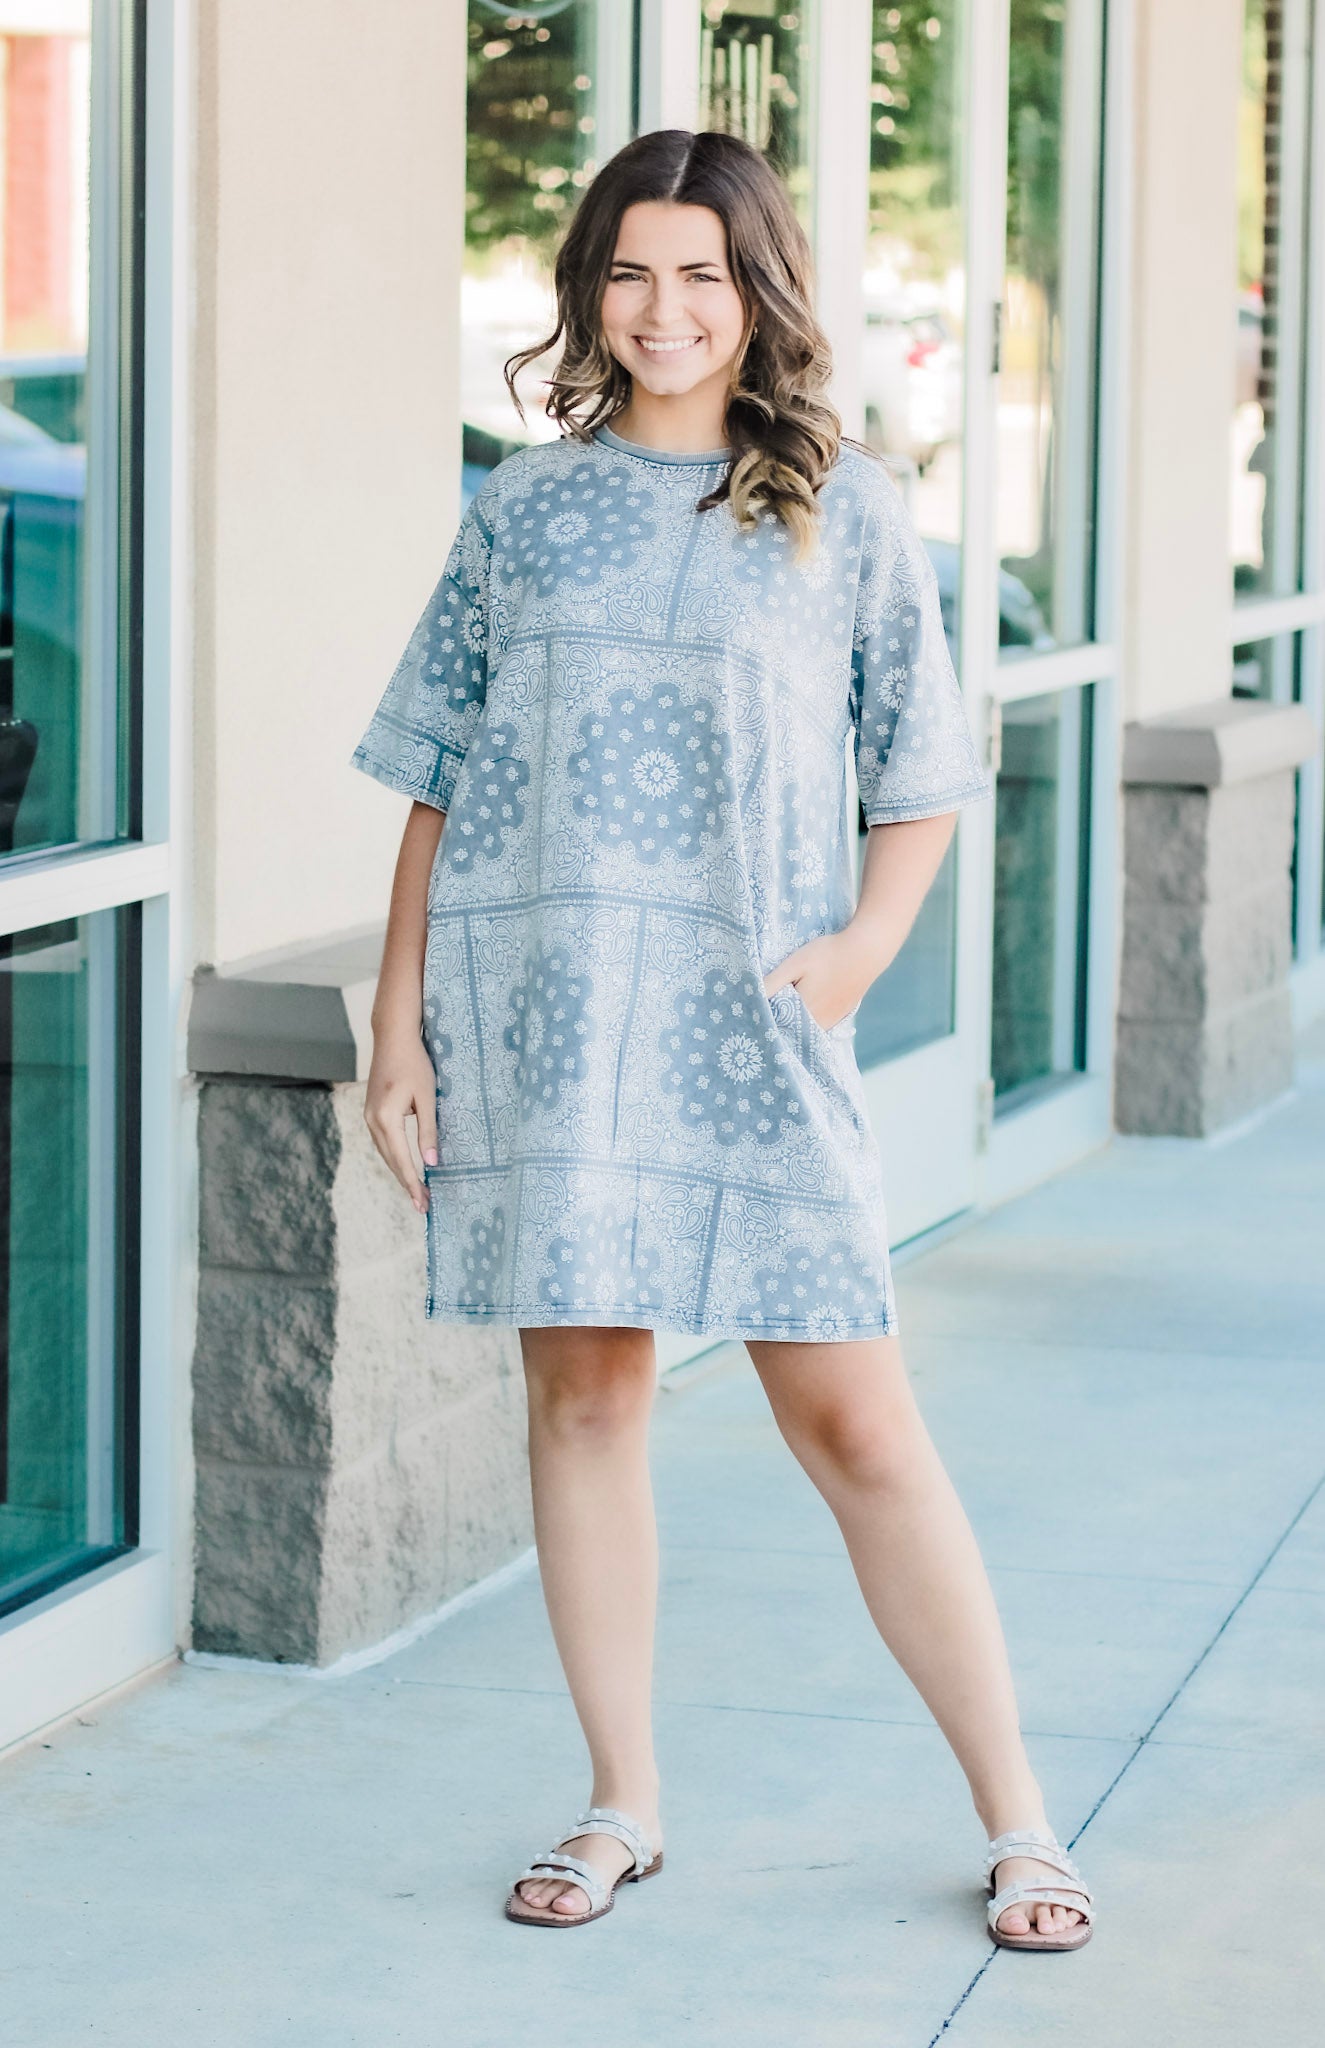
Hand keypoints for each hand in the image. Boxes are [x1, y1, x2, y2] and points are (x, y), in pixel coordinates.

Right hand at [364, 1028, 438, 1214]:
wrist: (392, 1038)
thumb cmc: (414, 1063)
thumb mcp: (427, 1097)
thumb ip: (428, 1130)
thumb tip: (431, 1163)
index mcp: (386, 1118)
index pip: (402, 1159)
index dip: (413, 1183)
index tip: (423, 1203)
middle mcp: (372, 1120)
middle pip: (390, 1161)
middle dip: (407, 1183)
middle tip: (422, 1205)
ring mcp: (369, 1116)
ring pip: (385, 1153)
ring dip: (400, 1172)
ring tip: (416, 1191)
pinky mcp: (371, 1112)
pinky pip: (383, 1142)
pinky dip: (394, 1157)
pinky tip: (405, 1166)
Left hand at [763, 921, 896, 1031]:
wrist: (866, 951)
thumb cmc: (828, 954)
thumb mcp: (795, 964)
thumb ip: (772, 982)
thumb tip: (751, 997)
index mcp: (804, 1013)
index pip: (775, 1027)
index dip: (762, 1022)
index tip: (751, 1016)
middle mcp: (819, 1023)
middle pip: (790, 1032)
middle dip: (776, 1025)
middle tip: (760, 1015)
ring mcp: (832, 1021)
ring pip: (805, 1031)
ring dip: (792, 1025)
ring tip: (779, 1012)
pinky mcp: (841, 1015)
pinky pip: (819, 1026)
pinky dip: (807, 1022)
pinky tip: (802, 1010)